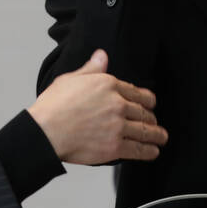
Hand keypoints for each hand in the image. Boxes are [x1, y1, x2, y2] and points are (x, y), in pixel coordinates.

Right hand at [27, 49, 167, 163]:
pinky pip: (138, 149)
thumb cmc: (53, 106)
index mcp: (108, 85)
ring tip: (161, 138)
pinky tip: (153, 152)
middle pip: (143, 111)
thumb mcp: (71, 79)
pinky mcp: (114, 146)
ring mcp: (118, 126)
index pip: (135, 92)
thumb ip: (91, 68)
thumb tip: (102, 55)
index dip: (146, 99)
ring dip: (156, 135)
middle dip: (151, 117)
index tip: (150, 103)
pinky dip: (148, 151)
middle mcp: (117, 104)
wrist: (45, 131)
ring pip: (145, 130)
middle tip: (155, 122)